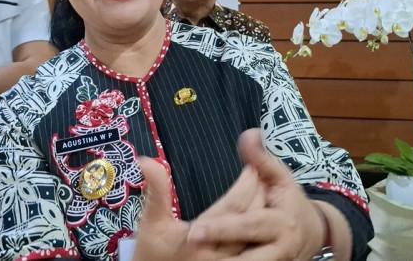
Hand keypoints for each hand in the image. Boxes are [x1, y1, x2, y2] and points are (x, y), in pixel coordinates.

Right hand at [132, 158, 262, 260]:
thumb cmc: (151, 255)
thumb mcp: (152, 223)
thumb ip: (156, 191)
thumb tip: (146, 160)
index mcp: (200, 238)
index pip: (234, 206)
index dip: (247, 184)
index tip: (252, 167)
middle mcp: (218, 255)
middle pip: (250, 221)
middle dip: (260, 196)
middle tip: (264, 176)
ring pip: (255, 238)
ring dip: (262, 215)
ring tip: (265, 196)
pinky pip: (252, 252)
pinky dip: (257, 235)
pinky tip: (258, 222)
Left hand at [187, 129, 326, 260]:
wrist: (312, 234)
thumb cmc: (288, 200)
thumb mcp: (279, 176)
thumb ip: (261, 158)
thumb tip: (249, 134)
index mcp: (281, 224)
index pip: (248, 226)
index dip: (222, 229)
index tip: (194, 230)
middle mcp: (278, 250)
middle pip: (245, 257)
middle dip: (218, 249)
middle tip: (189, 243)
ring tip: (194, 259)